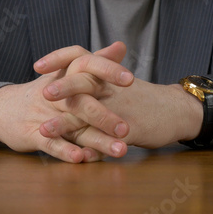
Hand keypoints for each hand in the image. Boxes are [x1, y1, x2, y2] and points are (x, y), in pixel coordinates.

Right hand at [0, 43, 133, 162]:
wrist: (4, 108)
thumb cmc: (45, 92)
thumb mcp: (68, 72)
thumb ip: (97, 61)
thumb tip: (121, 45)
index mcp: (67, 76)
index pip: (87, 67)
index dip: (108, 71)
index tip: (131, 79)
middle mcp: (57, 94)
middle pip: (82, 101)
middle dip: (105, 115)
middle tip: (127, 128)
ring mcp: (45, 114)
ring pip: (73, 127)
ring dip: (97, 140)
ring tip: (119, 149)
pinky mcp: (33, 134)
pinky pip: (51, 143)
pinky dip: (65, 151)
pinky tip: (81, 159)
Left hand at [37, 48, 203, 159]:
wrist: (176, 110)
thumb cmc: (142, 96)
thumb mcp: (118, 81)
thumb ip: (96, 74)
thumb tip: (70, 67)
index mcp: (105, 73)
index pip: (80, 56)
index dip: (58, 59)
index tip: (36, 65)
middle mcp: (111, 87)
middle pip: (83, 82)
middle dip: (62, 88)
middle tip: (42, 93)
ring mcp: (120, 109)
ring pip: (90, 115)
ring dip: (66, 124)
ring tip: (43, 131)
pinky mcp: (130, 130)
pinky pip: (107, 141)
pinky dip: (91, 150)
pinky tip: (75, 157)